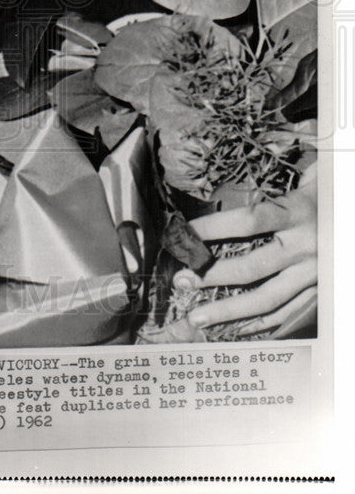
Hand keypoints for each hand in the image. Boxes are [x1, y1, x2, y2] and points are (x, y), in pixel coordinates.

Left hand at [175, 163, 316, 337]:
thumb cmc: (329, 193)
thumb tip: (221, 192)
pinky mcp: (323, 292)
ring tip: (198, 317)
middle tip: (180, 281)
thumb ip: (271, 191)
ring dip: (228, 310)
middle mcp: (307, 246)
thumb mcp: (306, 180)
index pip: (248, 221)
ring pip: (267, 299)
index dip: (212, 227)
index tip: (183, 233)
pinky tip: (235, 329)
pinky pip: (289, 314)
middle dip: (210, 276)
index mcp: (299, 213)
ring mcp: (316, 274)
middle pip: (251, 267)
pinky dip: (261, 324)